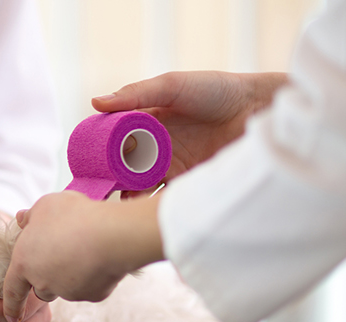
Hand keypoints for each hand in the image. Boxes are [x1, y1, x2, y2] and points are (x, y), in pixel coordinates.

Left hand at [0, 192, 163, 319]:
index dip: (10, 305)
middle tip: (61, 256)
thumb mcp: (45, 206)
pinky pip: (91, 288)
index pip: (12, 290)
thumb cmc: (73, 216)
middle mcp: (43, 283)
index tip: (10, 318)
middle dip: (47, 279)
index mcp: (24, 263)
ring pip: (66, 288)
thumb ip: (31, 216)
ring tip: (84, 250)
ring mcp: (69, 292)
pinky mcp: (93, 295)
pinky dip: (94, 276)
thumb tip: (23, 219)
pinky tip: (101, 257)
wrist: (111, 234)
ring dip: (71, 276)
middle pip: (41, 288)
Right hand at [93, 71, 287, 197]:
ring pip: (140, 188)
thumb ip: (136, 94)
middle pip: (123, 169)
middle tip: (97, 192)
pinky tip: (141, 212)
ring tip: (116, 206)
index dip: (99, 155)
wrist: (259, 109)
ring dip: (127, 198)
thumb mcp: (172, 85)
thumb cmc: (216, 90)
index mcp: (145, 125)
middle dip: (109, 182)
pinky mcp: (188, 183)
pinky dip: (151, 206)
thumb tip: (95, 102)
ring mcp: (171, 168)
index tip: (86, 166)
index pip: (113, 143)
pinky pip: (164, 198)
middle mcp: (155, 148)